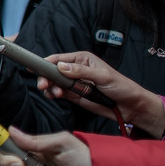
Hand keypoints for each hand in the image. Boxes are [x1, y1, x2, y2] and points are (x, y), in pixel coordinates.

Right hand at [38, 51, 164, 135]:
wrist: (130, 107)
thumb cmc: (121, 86)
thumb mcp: (102, 76)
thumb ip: (81, 71)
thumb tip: (61, 66)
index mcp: (82, 59)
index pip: (59, 58)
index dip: (46, 62)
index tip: (35, 67)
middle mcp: (76, 69)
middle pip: (53, 71)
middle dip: (46, 77)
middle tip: (43, 85)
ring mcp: (74, 83)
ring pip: (54, 83)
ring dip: (50, 88)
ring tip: (53, 94)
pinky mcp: (75, 95)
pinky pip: (59, 93)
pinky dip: (54, 94)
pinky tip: (55, 96)